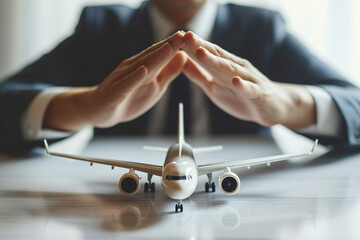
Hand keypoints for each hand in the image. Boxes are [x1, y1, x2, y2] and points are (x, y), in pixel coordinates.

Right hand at [43, 31, 186, 130]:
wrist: (98, 111)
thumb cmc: (128, 98)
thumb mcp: (154, 86)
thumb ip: (168, 72)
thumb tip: (184, 56)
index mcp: (144, 67)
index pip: (160, 54)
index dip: (175, 45)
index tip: (190, 36)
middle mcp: (133, 68)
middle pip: (152, 56)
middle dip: (168, 46)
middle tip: (182, 35)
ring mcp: (122, 79)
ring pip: (140, 67)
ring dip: (155, 57)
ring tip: (168, 47)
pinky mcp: (115, 92)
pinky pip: (126, 84)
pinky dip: (134, 78)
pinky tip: (143, 71)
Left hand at [182, 32, 315, 128]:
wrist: (274, 107)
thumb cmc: (242, 96)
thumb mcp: (215, 87)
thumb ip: (199, 75)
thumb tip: (181, 62)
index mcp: (225, 67)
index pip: (208, 53)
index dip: (192, 45)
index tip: (177, 36)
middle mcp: (237, 69)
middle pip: (217, 57)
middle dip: (201, 46)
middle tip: (186, 36)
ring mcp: (249, 80)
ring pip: (231, 70)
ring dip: (216, 61)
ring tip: (201, 53)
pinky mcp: (259, 94)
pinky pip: (250, 89)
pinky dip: (243, 85)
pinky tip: (236, 81)